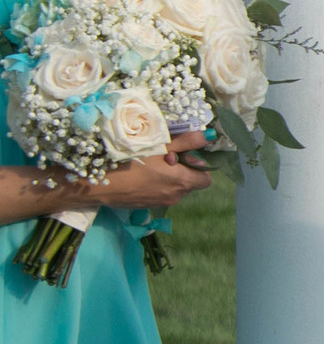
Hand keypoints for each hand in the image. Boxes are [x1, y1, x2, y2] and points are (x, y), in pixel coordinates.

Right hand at [84, 143, 215, 211]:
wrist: (97, 184)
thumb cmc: (130, 160)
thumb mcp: (158, 145)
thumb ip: (185, 142)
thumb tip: (206, 137)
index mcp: (182, 182)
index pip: (206, 178)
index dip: (199, 165)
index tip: (185, 153)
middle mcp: (175, 196)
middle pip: (190, 183)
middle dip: (183, 169)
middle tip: (165, 155)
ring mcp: (160, 203)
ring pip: (174, 188)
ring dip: (169, 176)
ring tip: (150, 162)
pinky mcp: (146, 205)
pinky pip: (160, 193)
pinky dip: (156, 183)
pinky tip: (140, 172)